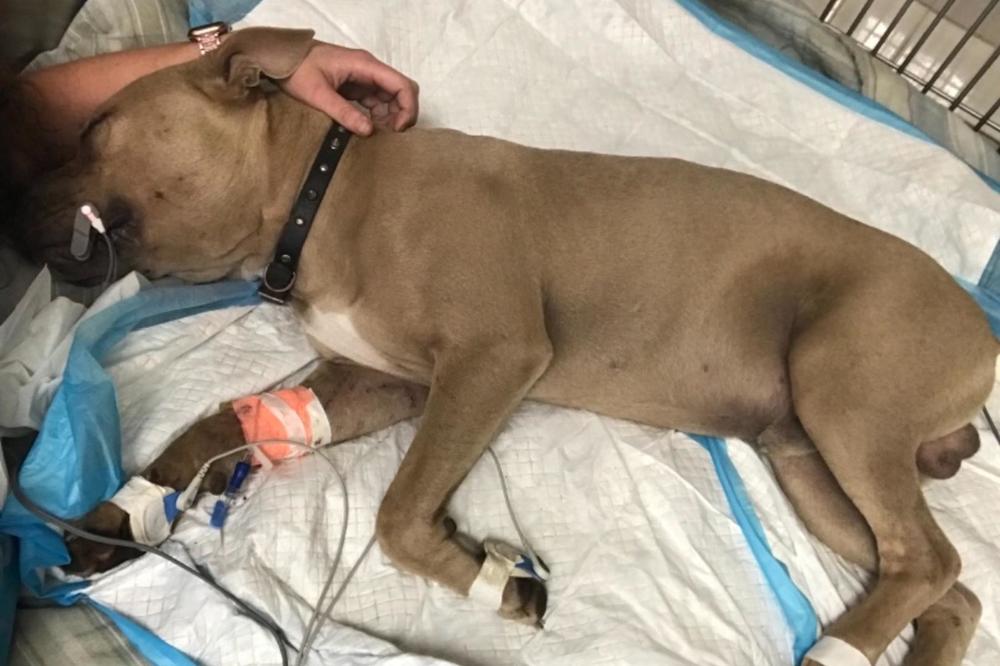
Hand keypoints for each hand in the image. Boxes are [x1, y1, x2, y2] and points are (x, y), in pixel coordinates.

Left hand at [281, 42, 418, 135]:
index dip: (408, 108)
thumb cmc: (296, 68)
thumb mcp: (317, 94)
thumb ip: (343, 113)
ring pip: (391, 98)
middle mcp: (369, 69)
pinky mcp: (357, 86)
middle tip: (391, 135)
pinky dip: (378, 116)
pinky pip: (377, 102)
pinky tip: (369, 129)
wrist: (279, 57)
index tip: (398, 129)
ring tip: (379, 136)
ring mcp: (364, 77)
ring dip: (391, 117)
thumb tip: (369, 131)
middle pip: (401, 91)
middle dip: (402, 114)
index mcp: (365, 65)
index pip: (402, 84)